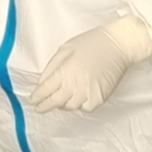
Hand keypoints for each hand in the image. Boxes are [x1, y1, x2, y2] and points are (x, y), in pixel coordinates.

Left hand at [31, 12, 151, 112]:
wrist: (118, 45)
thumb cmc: (91, 43)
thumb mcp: (65, 49)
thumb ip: (52, 67)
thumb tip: (42, 83)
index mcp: (65, 71)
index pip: (45, 91)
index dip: (37, 97)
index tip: (32, 100)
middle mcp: (75, 85)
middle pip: (55, 102)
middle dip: (45, 106)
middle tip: (39, 108)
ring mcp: (88, 93)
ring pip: (69, 107)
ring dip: (62, 104)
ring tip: (60, 99)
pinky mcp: (100, 98)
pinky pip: (85, 108)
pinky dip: (79, 105)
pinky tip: (77, 97)